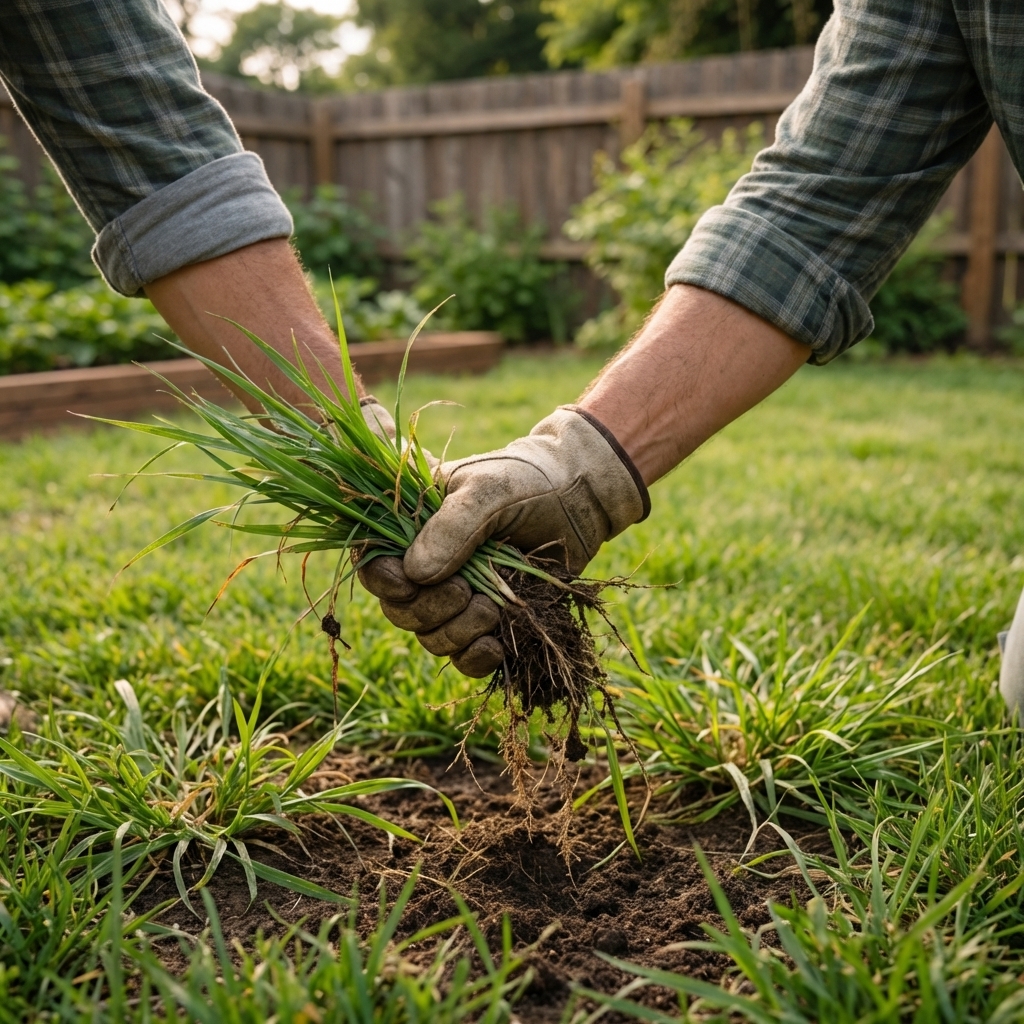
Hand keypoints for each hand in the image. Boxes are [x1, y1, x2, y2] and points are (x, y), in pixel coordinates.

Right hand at [358, 406, 648, 676]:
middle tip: (466, 590)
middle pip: (400, 610)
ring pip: (432, 637)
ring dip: (458, 631)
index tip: (409, 583)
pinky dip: (474, 659)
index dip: (383, 581)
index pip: (374, 563)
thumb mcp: (489, 490)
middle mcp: (429, 565)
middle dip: (430, 609)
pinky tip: (494, 647)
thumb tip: (414, 573)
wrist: (580, 499)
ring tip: (493, 607)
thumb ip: (452, 525)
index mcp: (413, 527)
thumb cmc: (528, 480)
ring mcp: (458, 596)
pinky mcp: (487, 621)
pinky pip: (464, 657)